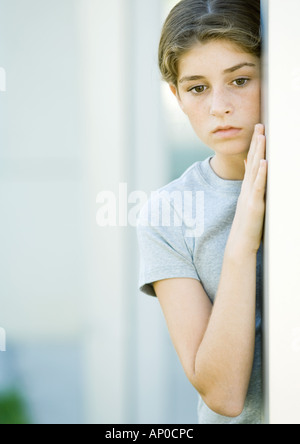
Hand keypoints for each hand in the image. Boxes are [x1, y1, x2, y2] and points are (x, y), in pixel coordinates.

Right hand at [231, 124, 267, 253]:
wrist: (240, 243)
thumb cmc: (247, 224)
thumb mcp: (248, 202)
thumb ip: (250, 185)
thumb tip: (252, 168)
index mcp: (247, 187)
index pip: (252, 162)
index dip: (255, 145)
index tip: (259, 130)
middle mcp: (247, 188)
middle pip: (253, 161)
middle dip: (257, 142)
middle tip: (260, 124)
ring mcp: (250, 195)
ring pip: (256, 169)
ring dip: (259, 152)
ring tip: (262, 136)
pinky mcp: (254, 204)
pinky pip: (258, 186)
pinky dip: (260, 173)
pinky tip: (263, 162)